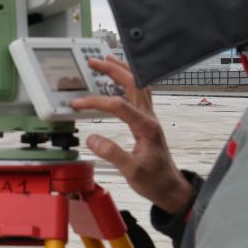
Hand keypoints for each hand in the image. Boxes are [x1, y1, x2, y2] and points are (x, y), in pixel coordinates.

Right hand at [70, 55, 192, 213]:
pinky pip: (139, 93)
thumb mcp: (131, 171)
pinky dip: (129, 81)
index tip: (77, 104)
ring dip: (123, 70)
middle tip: (94, 61)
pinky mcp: (147, 121)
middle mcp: (149, 117)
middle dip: (112, 69)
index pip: (118, 105)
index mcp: (146, 127)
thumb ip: (112, 153)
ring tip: (108, 60)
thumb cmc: (154, 181)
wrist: (170, 188)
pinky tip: (119, 80)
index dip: (95, 102)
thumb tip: (91, 138)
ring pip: (138, 85)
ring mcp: (149, 117)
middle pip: (133, 84)